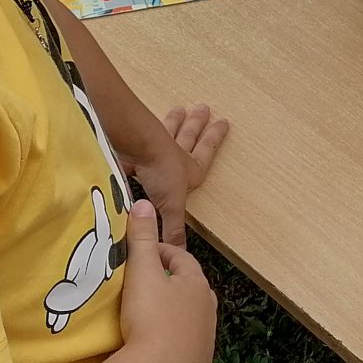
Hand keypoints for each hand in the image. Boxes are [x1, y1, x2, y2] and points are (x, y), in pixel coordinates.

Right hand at [118, 201, 217, 362]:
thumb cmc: (150, 318)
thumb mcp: (141, 273)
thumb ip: (141, 238)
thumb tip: (143, 203)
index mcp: (197, 284)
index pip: (180, 259)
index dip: (159, 254)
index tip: (139, 256)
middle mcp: (208, 310)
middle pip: (189, 289)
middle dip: (169, 284)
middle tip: (143, 286)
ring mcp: (206, 341)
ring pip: (190, 319)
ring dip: (173, 315)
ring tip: (147, 318)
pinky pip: (186, 348)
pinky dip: (173, 344)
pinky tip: (157, 350)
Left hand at [126, 104, 229, 246]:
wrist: (137, 148)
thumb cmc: (161, 174)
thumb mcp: (171, 207)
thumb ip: (174, 230)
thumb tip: (179, 254)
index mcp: (190, 169)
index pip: (207, 152)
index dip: (215, 138)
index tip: (225, 122)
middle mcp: (176, 155)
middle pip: (190, 135)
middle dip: (197, 124)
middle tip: (204, 108)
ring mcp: (157, 145)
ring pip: (169, 129)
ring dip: (175, 121)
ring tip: (180, 109)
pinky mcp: (137, 144)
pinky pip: (143, 139)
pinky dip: (143, 135)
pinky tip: (140, 131)